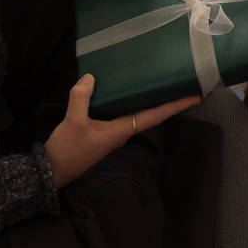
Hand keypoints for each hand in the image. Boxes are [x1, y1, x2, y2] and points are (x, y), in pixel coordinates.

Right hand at [44, 74, 199, 188]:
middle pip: (150, 113)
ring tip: (159, 81)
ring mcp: (112, 131)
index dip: (175, 105)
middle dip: (166, 99)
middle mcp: (122, 131)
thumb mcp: (74, 122)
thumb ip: (82, 97)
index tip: (195, 96)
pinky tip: (123, 89)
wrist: (51, 171)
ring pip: (135, 112)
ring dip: (148, 99)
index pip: (155, 115)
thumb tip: (92, 77)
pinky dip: (127, 100)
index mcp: (122, 130)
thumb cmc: (68, 150)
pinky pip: (120, 112)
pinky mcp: (101, 130)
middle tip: (180, 81)